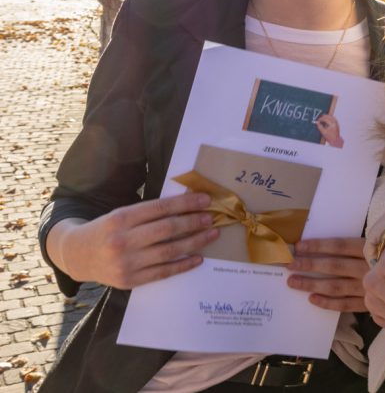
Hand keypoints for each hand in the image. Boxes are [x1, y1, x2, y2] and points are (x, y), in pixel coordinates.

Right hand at [49, 193, 217, 288]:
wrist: (76, 255)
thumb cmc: (107, 230)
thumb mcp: (121, 214)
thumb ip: (149, 212)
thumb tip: (187, 204)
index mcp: (120, 218)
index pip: (159, 208)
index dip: (185, 203)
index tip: (205, 199)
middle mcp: (122, 241)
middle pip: (166, 229)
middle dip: (193, 222)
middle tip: (211, 218)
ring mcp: (125, 263)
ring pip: (168, 251)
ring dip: (194, 242)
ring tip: (211, 234)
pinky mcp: (128, 281)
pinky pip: (162, 273)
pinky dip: (183, 265)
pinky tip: (198, 258)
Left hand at [286, 237, 368, 312]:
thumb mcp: (381, 242)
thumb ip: (358, 244)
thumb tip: (324, 245)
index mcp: (370, 250)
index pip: (340, 246)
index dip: (318, 246)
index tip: (299, 246)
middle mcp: (368, 268)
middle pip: (334, 266)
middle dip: (309, 265)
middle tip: (290, 265)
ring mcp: (368, 287)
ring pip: (335, 286)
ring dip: (311, 284)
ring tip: (292, 282)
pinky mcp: (369, 303)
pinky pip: (344, 305)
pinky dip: (327, 303)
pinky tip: (311, 299)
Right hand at [315, 114, 343, 147]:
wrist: (335, 140)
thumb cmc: (330, 137)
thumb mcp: (323, 132)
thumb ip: (319, 126)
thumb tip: (317, 122)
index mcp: (332, 125)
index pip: (326, 119)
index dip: (321, 119)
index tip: (318, 120)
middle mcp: (335, 123)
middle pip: (329, 116)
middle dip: (324, 116)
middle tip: (319, 117)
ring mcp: (337, 123)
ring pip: (332, 117)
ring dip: (327, 116)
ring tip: (322, 117)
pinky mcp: (337, 124)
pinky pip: (333, 119)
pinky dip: (330, 118)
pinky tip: (326, 119)